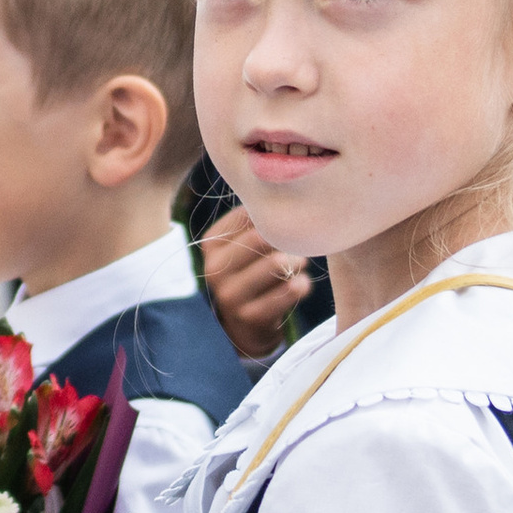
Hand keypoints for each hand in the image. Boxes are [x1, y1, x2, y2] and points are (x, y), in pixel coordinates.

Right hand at [197, 208, 316, 359]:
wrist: (243, 329)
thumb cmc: (249, 275)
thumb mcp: (240, 248)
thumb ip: (251, 221)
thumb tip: (279, 184)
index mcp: (211, 244)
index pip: (245, 215)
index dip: (272, 215)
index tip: (288, 218)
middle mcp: (213, 268)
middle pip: (260, 237)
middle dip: (286, 237)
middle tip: (300, 241)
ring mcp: (229, 294)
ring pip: (275, 263)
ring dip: (296, 260)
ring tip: (300, 261)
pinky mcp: (249, 316)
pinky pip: (286, 291)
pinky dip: (300, 285)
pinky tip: (301, 283)